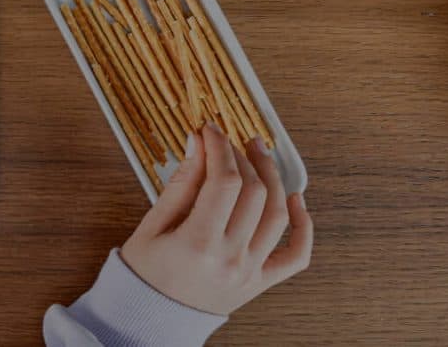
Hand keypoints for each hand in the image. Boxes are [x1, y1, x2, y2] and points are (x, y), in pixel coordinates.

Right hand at [117, 123, 314, 314]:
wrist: (150, 317)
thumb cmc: (145, 273)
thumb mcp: (151, 225)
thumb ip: (180, 184)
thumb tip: (199, 145)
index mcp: (198, 244)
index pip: (224, 181)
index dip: (220, 148)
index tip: (211, 131)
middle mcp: (230, 259)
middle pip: (253, 193)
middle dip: (243, 157)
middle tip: (229, 140)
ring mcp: (250, 271)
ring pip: (277, 215)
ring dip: (272, 178)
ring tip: (259, 155)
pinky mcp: (260, 281)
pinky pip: (296, 255)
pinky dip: (303, 226)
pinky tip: (295, 200)